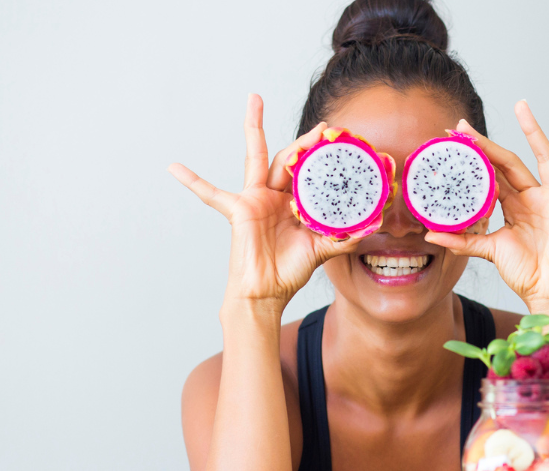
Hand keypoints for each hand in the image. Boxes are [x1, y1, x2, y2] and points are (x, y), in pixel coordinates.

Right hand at [168, 94, 359, 313]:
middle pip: (289, 158)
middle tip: (324, 125)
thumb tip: (374, 224)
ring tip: (254, 100)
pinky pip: (211, 194)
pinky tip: (174, 167)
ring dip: (254, 128)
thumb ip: (345, 236)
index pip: (310, 174)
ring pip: (256, 157)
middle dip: (305, 140)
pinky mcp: (237, 210)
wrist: (266, 292)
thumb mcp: (323, 249)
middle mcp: (275, 196)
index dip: (323, 159)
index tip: (341, 142)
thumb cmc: (289, 270)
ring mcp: (255, 199)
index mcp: (294, 203)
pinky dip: (192, 181)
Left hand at [424, 101, 548, 310]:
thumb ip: (463, 241)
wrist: (548, 293)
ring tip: (521, 107)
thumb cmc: (526, 273)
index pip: (490, 174)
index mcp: (514, 204)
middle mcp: (532, 196)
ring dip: (533, 132)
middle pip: (508, 161)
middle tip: (461, 125)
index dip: (472, 158)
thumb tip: (430, 235)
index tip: (450, 140)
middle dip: (486, 144)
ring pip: (542, 159)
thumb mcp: (490, 252)